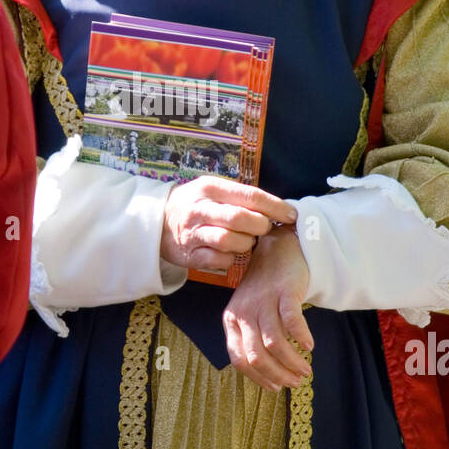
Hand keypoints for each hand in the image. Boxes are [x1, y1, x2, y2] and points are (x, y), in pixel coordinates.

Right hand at [161, 177, 297, 272]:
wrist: (157, 222)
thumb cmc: (195, 204)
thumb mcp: (212, 190)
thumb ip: (240, 197)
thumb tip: (276, 207)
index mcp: (210, 188)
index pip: (249, 195)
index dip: (274, 206)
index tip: (291, 214)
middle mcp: (200, 209)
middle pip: (240, 218)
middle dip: (260, 226)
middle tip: (265, 229)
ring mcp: (193, 234)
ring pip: (229, 240)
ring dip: (246, 243)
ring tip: (247, 241)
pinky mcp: (190, 255)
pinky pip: (219, 260)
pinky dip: (230, 258)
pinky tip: (231, 252)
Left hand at [223, 228, 313, 392]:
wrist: (278, 251)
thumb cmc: (265, 290)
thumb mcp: (250, 314)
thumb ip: (252, 338)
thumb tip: (267, 375)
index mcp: (232, 320)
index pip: (239, 359)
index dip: (258, 378)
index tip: (276, 387)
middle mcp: (243, 312)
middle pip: (256, 356)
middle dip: (278, 375)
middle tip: (295, 382)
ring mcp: (263, 301)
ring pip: (274, 343)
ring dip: (292, 362)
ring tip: (305, 370)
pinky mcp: (283, 291)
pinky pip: (291, 320)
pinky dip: (301, 337)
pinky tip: (310, 346)